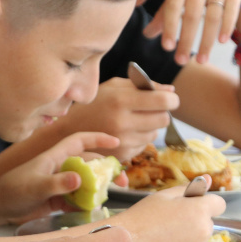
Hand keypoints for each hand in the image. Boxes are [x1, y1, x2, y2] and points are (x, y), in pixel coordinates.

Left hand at [0, 132, 120, 233]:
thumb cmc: (10, 191)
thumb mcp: (35, 187)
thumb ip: (57, 183)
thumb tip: (79, 179)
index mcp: (54, 158)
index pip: (79, 142)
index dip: (98, 139)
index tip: (116, 142)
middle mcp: (59, 168)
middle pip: (89, 164)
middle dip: (107, 170)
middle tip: (122, 181)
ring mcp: (58, 185)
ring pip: (85, 183)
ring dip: (99, 189)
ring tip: (110, 197)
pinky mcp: (56, 200)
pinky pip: (76, 200)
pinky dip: (86, 204)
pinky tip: (92, 210)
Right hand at [57, 77, 179, 161]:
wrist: (68, 131)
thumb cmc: (93, 104)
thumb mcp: (113, 87)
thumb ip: (141, 86)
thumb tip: (171, 90)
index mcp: (120, 101)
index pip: (163, 101)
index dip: (172, 99)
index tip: (170, 98)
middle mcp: (123, 123)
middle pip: (163, 119)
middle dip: (162, 112)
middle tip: (152, 109)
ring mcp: (123, 142)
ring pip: (155, 133)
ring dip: (151, 126)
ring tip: (134, 120)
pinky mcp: (122, 155)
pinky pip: (144, 145)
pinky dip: (140, 138)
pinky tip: (126, 132)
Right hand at [109, 178, 226, 241]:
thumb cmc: (142, 217)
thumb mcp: (163, 196)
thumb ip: (189, 188)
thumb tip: (209, 179)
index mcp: (200, 210)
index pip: (219, 204)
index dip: (206, 203)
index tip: (192, 206)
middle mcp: (204, 232)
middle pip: (208, 223)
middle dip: (195, 221)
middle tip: (171, 222)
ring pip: (199, 240)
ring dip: (189, 237)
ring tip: (165, 237)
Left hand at [142, 0, 240, 64]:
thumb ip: (165, 11)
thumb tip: (147, 35)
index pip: (172, 5)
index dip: (169, 27)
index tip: (167, 48)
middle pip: (192, 14)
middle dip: (186, 40)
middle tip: (181, 61)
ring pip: (213, 17)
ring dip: (206, 42)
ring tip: (202, 61)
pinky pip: (231, 11)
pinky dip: (226, 28)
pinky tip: (220, 42)